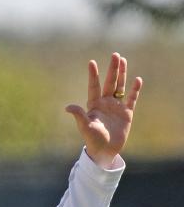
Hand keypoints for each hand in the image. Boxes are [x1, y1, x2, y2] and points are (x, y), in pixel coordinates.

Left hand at [66, 52, 141, 167]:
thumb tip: (68, 107)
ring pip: (120, 86)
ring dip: (122, 74)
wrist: (105, 151)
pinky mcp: (126, 113)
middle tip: (115, 55)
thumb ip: (79, 116)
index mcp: (94, 105)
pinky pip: (131, 98)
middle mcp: (105, 103)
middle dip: (112, 69)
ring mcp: (116, 107)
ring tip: (123, 60)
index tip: (91, 62)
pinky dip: (135, 90)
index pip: (94, 86)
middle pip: (109, 82)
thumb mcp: (85, 127)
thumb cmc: (93, 140)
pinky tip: (137, 80)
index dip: (93, 75)